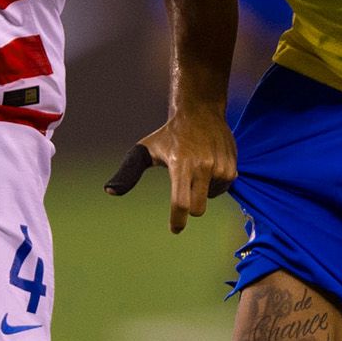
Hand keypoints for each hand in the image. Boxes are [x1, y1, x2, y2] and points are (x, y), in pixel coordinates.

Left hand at [103, 110, 237, 233]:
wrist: (200, 111)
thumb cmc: (169, 136)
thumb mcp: (144, 150)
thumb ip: (128, 172)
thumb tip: (109, 191)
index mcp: (180, 164)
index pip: (181, 202)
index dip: (177, 220)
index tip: (175, 229)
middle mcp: (202, 165)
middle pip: (198, 208)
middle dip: (190, 207)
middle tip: (184, 192)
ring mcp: (219, 166)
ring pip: (211, 197)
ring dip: (203, 191)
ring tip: (197, 168)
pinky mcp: (232, 166)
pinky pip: (224, 189)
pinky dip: (215, 184)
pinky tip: (209, 166)